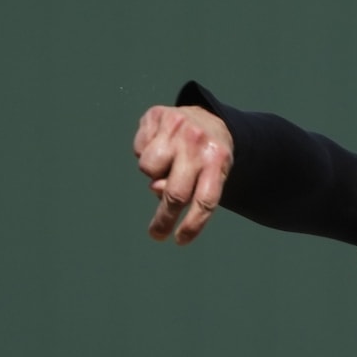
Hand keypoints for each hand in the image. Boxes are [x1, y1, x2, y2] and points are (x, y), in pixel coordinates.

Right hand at [133, 105, 233, 244]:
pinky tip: (159, 144)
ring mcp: (177, 127)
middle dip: (164, 219)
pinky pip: (138, 149)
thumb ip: (190, 188)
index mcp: (218, 160)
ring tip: (167, 163)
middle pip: (175, 193)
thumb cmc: (207, 155)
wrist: (207, 117)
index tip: (180, 240)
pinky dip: (145, 152)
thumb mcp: (211, 173)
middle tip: (157, 234)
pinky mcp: (156, 115)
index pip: (206, 200)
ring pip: (149, 170)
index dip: (192, 224)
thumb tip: (156, 189)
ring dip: (153, 174)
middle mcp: (197, 143)